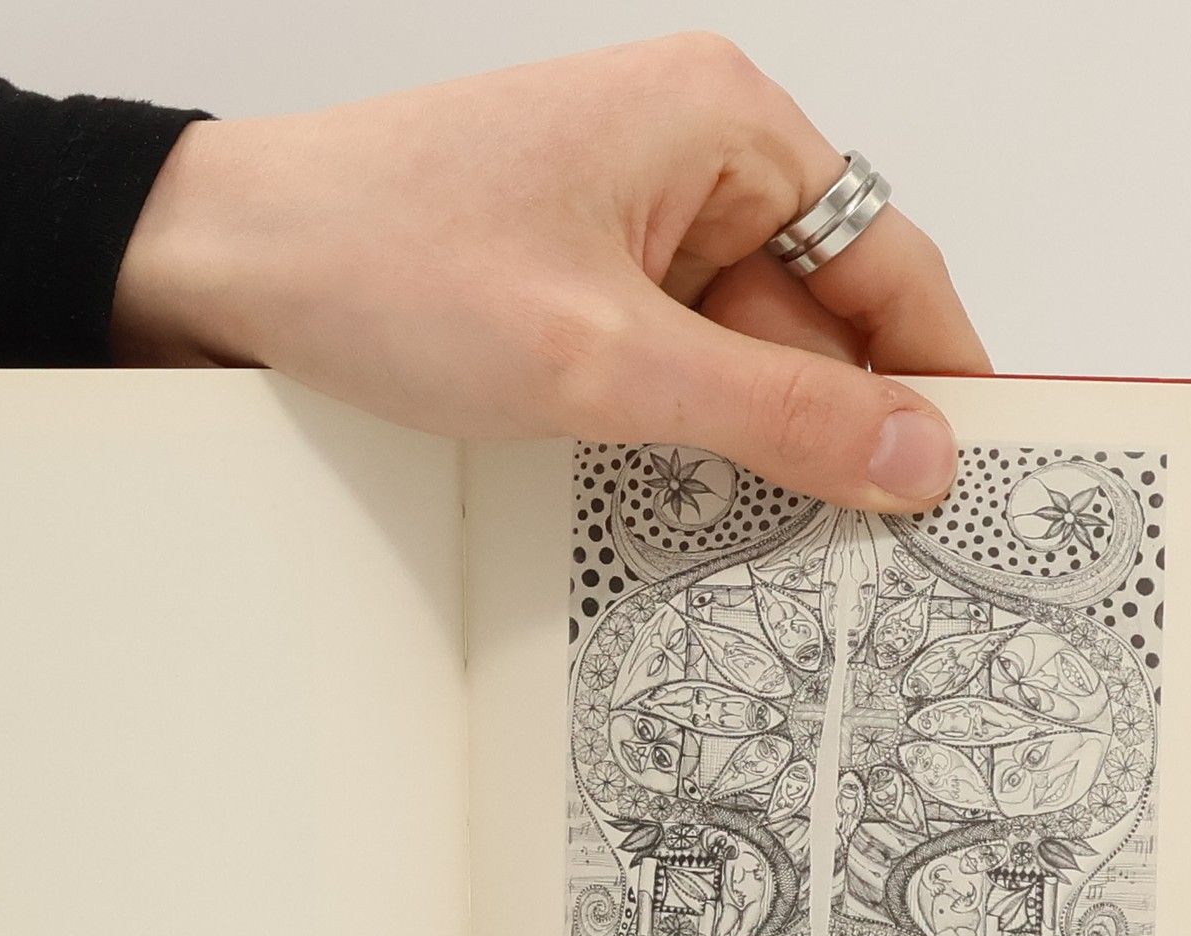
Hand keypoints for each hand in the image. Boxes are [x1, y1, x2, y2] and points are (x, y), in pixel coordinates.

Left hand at [113, 35, 989, 511]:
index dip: (937, 373)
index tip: (973, 479)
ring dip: (741, 446)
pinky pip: (662, 366)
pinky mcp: (570, 284)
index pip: (886, 259)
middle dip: (829, 430)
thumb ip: (774, 413)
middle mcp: (684, 162)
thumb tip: (916, 453)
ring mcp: (622, 227)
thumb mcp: (603, 361)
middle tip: (861, 555)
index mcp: (722, 126)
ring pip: (734, 355)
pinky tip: (667, 503)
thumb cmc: (381, 260)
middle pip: (813, 318)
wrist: (217, 265)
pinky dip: (673, 435)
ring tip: (752, 543)